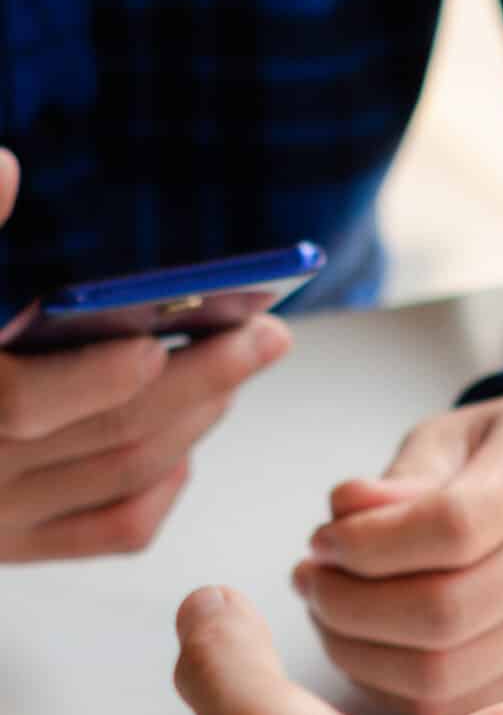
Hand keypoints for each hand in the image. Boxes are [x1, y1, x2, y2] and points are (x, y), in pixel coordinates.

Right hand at [0, 149, 289, 562]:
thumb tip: (6, 168)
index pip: (25, 403)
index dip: (96, 376)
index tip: (156, 340)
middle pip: (110, 435)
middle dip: (200, 382)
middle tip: (265, 333)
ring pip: (125, 476)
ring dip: (195, 421)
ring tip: (240, 367)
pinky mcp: (17, 546)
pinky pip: (116, 528)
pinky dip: (164, 486)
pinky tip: (189, 442)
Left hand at [292, 394, 502, 714]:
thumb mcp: (463, 435)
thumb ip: (403, 478)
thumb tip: (345, 517)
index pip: (452, 528)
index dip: (369, 544)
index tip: (325, 540)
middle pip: (444, 612)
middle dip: (351, 604)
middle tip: (313, 579)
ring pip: (441, 673)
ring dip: (358, 650)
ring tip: (326, 609)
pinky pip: (450, 702)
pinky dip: (386, 681)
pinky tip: (363, 643)